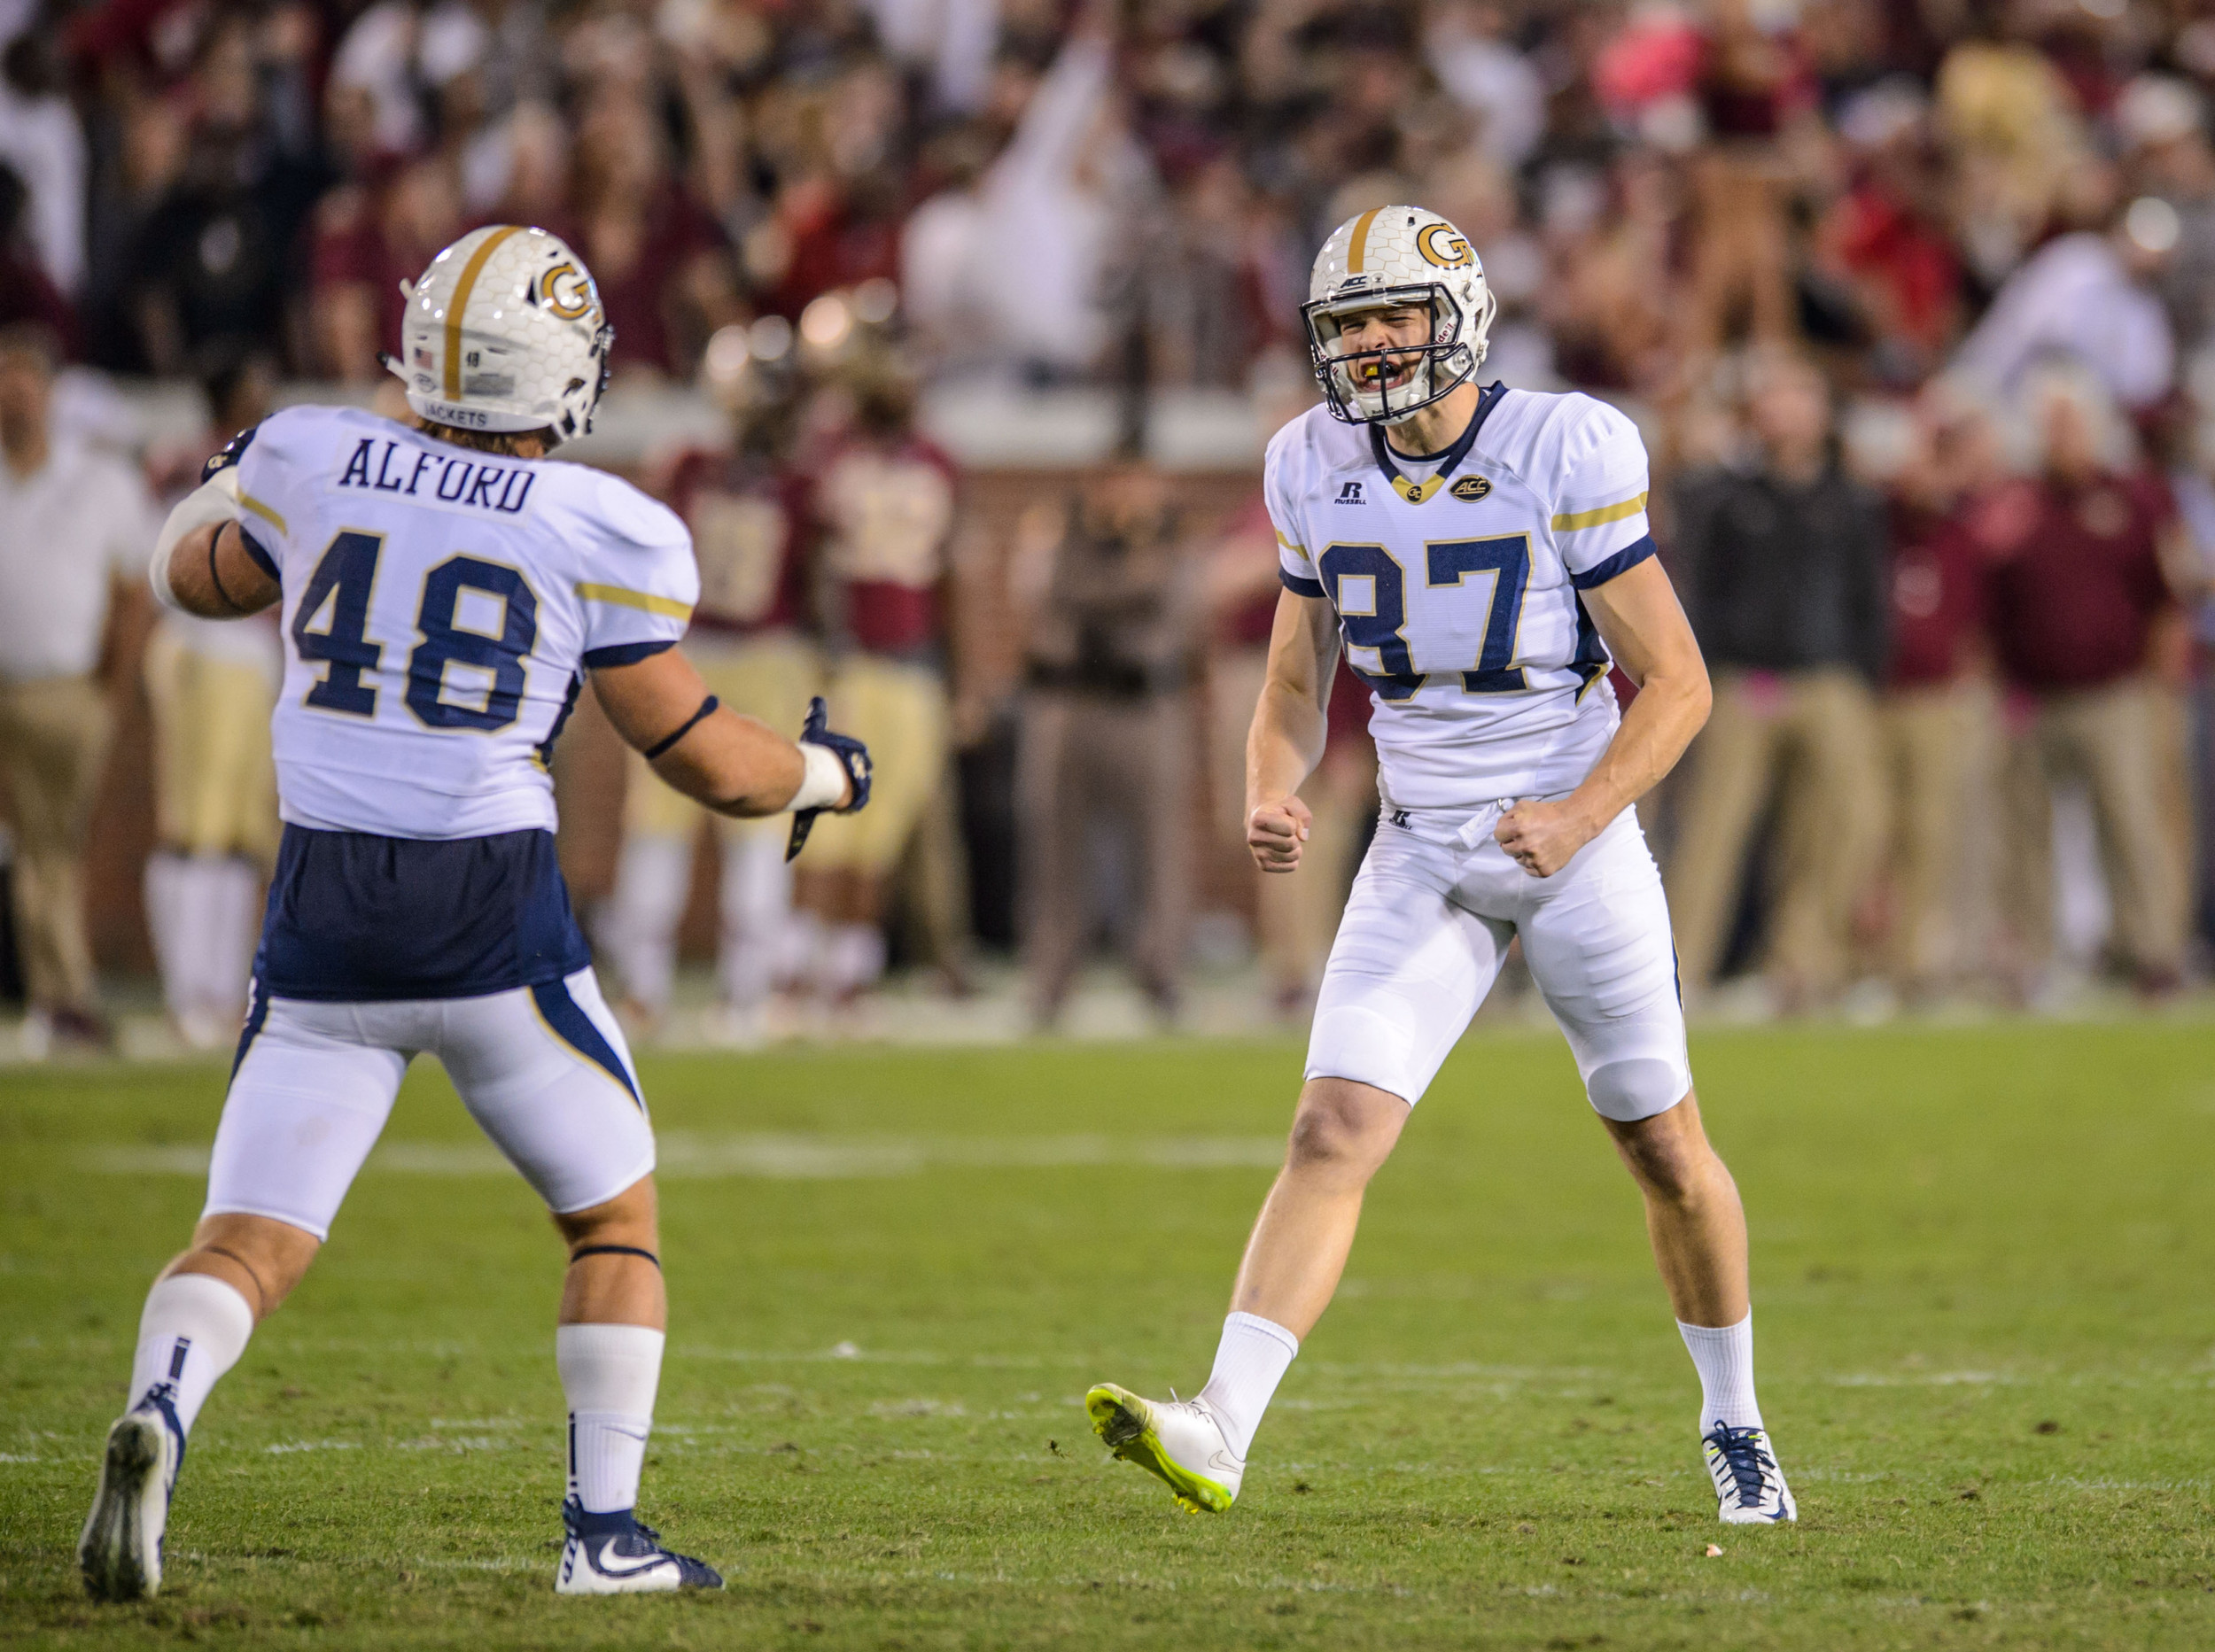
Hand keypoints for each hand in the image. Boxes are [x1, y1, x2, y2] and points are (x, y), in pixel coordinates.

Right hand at [799, 697, 870, 813]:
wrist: (825, 776)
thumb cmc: (819, 753)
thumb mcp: (816, 731)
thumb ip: (817, 715)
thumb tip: (817, 698)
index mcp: (858, 751)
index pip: (851, 756)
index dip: (838, 763)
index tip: (829, 768)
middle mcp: (865, 766)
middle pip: (852, 774)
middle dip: (841, 779)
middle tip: (823, 785)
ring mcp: (864, 784)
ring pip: (852, 789)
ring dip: (842, 793)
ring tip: (826, 797)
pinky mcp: (860, 798)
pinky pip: (852, 804)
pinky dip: (844, 806)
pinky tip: (833, 807)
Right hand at [1247, 794, 1311, 872]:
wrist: (1264, 820)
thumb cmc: (1280, 811)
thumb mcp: (1292, 803)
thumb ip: (1302, 815)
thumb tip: (1302, 838)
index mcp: (1258, 819)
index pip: (1290, 828)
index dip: (1294, 822)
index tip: (1285, 819)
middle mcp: (1254, 838)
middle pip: (1290, 843)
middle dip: (1295, 836)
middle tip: (1287, 831)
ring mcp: (1257, 854)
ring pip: (1292, 856)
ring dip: (1296, 848)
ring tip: (1286, 840)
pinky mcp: (1264, 866)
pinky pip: (1291, 866)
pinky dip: (1294, 859)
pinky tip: (1285, 850)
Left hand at [1494, 797, 1596, 878]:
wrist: (1575, 822)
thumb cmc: (1548, 813)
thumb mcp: (1523, 806)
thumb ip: (1507, 818)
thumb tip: (1500, 834)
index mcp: (1517, 828)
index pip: (1498, 836)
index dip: (1505, 831)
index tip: (1515, 830)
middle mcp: (1525, 846)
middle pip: (1506, 849)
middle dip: (1514, 842)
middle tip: (1528, 836)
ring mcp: (1535, 860)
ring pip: (1518, 860)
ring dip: (1524, 853)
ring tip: (1537, 844)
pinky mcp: (1544, 870)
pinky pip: (1529, 870)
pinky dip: (1533, 863)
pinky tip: (1542, 853)